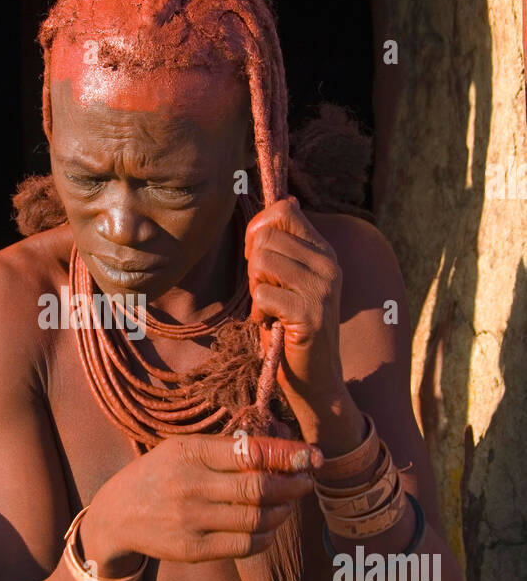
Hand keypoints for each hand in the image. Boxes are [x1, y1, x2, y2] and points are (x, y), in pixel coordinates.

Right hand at [80, 432, 322, 571]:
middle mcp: (191, 485)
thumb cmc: (160, 475)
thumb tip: (283, 449)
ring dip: (284, 511)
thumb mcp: (183, 449)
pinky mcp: (193, 550)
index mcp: (190, 452)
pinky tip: (269, 525)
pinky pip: (245, 545)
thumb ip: (226, 449)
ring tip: (289, 503)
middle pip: (260, 487)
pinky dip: (267, 536)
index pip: (252, 451)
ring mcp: (191, 520)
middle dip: (294, 484)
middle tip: (306, 481)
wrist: (116, 515)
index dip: (289, 455)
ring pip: (258, 519)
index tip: (312, 457)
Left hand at [244, 197, 346, 412]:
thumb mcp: (292, 280)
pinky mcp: (311, 314)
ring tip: (270, 309)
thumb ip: (287, 246)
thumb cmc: (293, 329)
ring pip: (261, 261)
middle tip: (265, 293)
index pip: (284, 209)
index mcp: (323, 251)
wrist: (315, 380)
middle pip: (265, 236)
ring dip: (255, 290)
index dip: (258, 230)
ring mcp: (322, 288)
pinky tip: (273, 325)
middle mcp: (328, 264)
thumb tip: (287, 200)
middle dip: (252, 266)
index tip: (258, 258)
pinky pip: (263, 295)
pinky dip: (258, 314)